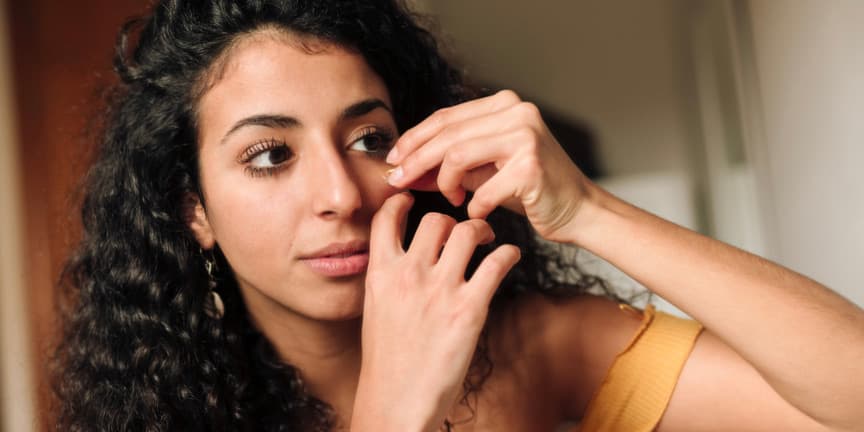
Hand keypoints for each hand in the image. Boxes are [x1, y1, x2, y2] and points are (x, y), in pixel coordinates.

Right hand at [352, 192, 520, 430]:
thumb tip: (402, 261)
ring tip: (488, 239)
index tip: (414, 200)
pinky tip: (510, 256)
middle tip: (464, 230)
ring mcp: (440, 290)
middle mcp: (409, 275)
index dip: (402, 201)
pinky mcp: (469, 309)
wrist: (396, 401)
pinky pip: (496, 263)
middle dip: (452, 220)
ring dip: (482, 230)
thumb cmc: (387, 362)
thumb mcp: (375, 311)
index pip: (386, 217)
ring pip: (466, 231)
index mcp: (380, 274)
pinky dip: (508, 254)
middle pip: (435, 219)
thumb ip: (388, 281)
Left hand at [386, 90, 594, 242]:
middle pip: (446, 134)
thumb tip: (403, 169)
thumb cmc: (530, 190)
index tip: (392, 159)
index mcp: (504, 104)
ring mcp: (525, 136)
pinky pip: (482, 189)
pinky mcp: (530, 166)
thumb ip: (448, 164)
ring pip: (457, 155)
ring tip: (452, 198)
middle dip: (415, 160)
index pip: (445, 117)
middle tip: (399, 181)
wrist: (578, 211)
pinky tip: (476, 212)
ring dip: (445, 183)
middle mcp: (516, 112)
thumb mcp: (484, 170)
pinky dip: (474, 206)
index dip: (414, 138)